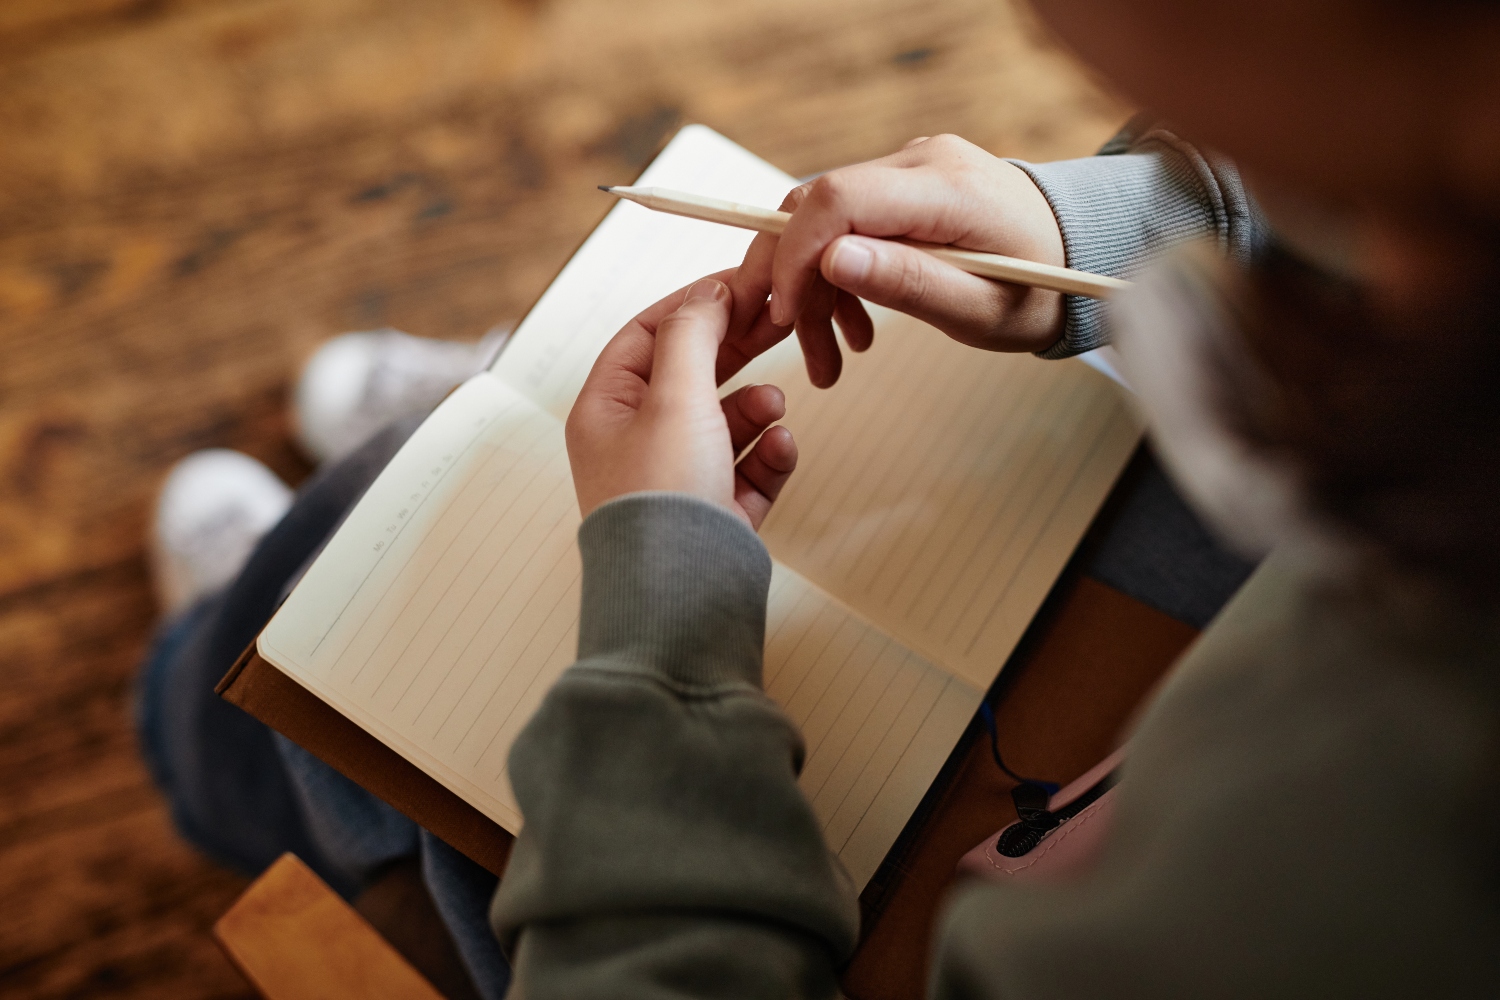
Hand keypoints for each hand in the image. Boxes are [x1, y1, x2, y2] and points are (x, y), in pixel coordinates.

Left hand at [567, 276, 798, 528]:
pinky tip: (781, 448)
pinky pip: (747, 469)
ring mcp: (676, 481)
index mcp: (605, 411)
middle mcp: (635, 444)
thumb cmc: (662, 500)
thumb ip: (693, 334)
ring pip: (725, 423)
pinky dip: (768, 454)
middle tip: (776, 322)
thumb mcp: (675, 396)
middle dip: (735, 350)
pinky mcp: (714, 513)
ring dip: (756, 407)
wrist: (681, 594)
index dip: (693, 305)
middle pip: (691, 376)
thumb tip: (706, 293)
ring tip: (775, 405)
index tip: (739, 285)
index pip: (646, 336)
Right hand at [720, 134, 1067, 387]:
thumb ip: (907, 282)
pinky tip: (851, 329)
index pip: (837, 199)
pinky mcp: (905, 186)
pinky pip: (847, 225)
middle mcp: (922, 160)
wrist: (1078, 259)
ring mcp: (912, 167)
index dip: (796, 255)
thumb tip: (831, 260)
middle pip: (817, 206)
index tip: (787, 313)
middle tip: (786, 340)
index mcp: (946, 186)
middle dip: (790, 278)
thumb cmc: (1039, 290)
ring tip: (828, 358)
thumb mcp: (979, 308)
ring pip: (824, 221)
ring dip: (813, 290)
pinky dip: (836, 278)